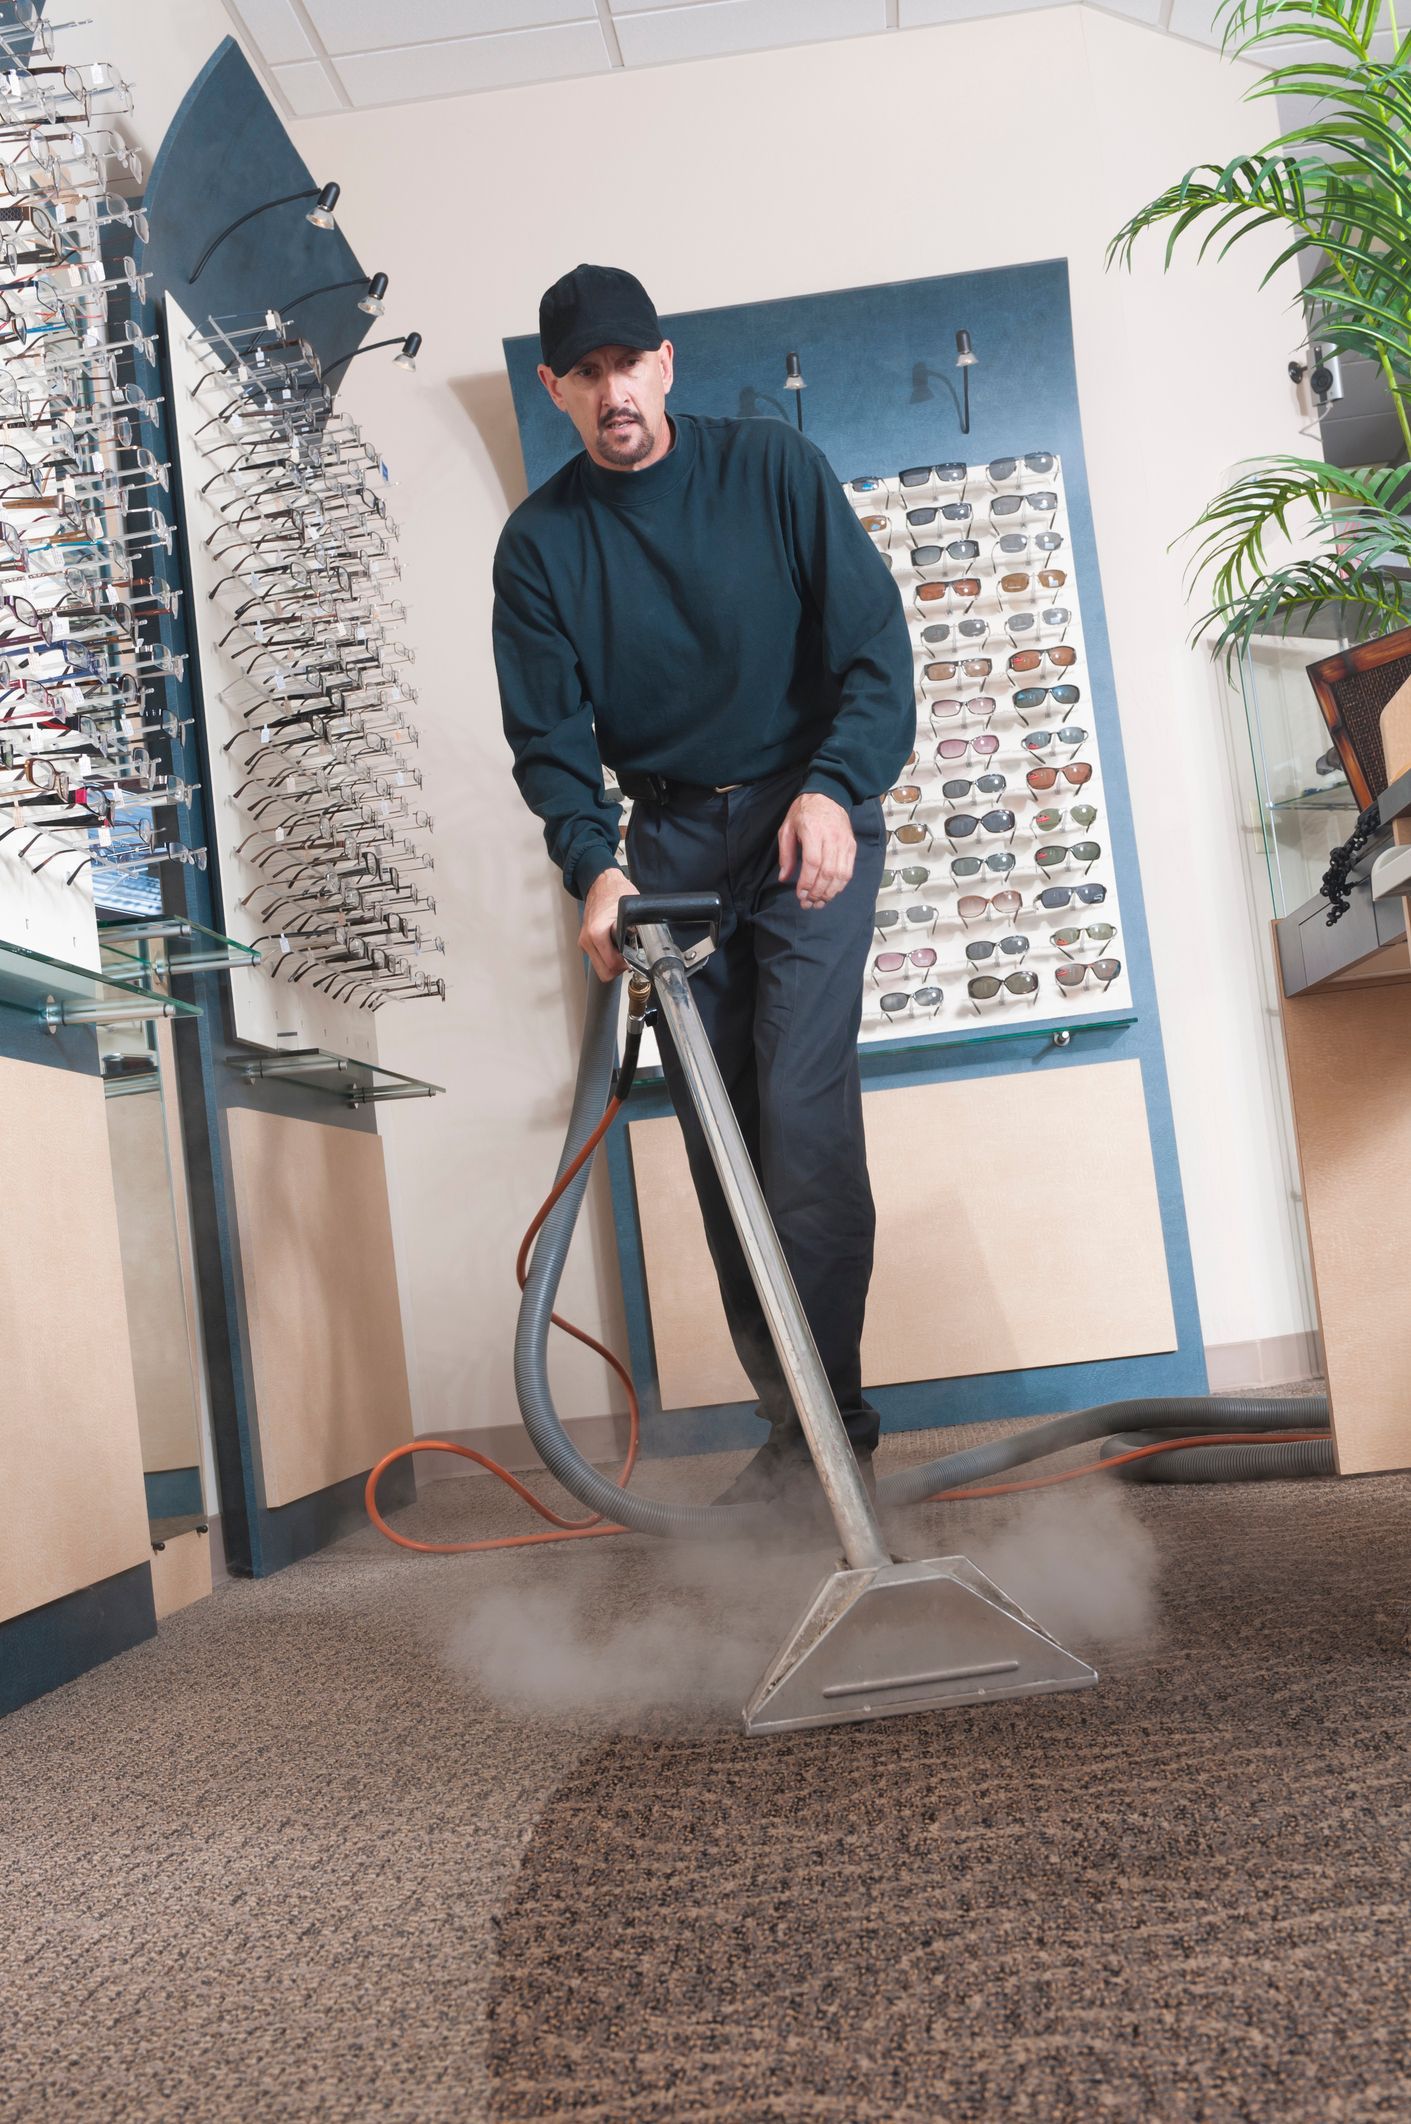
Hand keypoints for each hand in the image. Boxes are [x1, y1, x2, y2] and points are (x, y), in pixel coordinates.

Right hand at [579, 866, 637, 981]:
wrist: (601, 883)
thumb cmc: (615, 892)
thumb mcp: (629, 911)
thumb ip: (635, 930)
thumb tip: (645, 944)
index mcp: (596, 933)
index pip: (611, 965)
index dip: (626, 965)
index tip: (634, 960)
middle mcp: (587, 939)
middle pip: (604, 972)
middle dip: (618, 968)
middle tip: (629, 959)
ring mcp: (585, 941)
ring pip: (600, 968)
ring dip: (612, 964)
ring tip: (622, 952)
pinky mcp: (585, 942)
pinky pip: (597, 958)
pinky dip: (607, 958)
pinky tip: (615, 948)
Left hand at [777, 791, 854, 908]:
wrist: (829, 794)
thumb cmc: (804, 811)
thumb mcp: (787, 828)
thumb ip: (786, 854)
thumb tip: (784, 877)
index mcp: (813, 831)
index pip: (813, 863)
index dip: (807, 883)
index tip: (800, 895)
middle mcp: (831, 837)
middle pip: (828, 872)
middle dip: (817, 892)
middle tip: (808, 904)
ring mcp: (844, 842)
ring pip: (841, 875)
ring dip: (830, 892)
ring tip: (819, 902)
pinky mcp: (851, 846)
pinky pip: (849, 870)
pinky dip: (841, 885)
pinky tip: (831, 892)